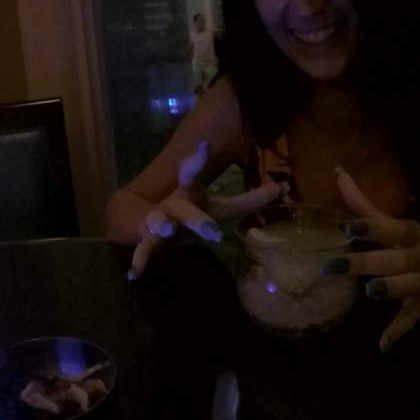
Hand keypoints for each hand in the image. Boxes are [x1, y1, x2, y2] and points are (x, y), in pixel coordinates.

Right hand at [129, 141, 288, 279]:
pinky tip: (135, 275)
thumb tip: (284, 188)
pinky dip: (140, 262)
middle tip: (212, 232)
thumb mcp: (221, 206)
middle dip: (197, 218)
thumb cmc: (193, 212)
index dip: (199, 159)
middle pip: (186, 208)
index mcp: (191, 192)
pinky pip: (144, 252)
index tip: (204, 145)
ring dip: (162, 227)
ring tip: (166, 231)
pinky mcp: (148, 241)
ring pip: (160, 224)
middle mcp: (174, 205)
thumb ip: (251, 200)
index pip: (196, 173)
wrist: (148, 221)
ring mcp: (159, 222)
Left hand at [323, 168, 419, 352]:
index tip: (348, 228)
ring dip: (390, 289)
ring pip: (407, 287)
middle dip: (365, 263)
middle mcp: (418, 258)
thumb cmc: (416, 244)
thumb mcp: (396, 224)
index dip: (371, 228)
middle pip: (393, 260)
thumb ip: (364, 203)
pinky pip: (411, 320)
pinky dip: (397, 333)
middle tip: (334, 266)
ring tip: (372, 291)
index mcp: (410, 236)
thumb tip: (338, 172)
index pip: (391, 229)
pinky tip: (382, 345)